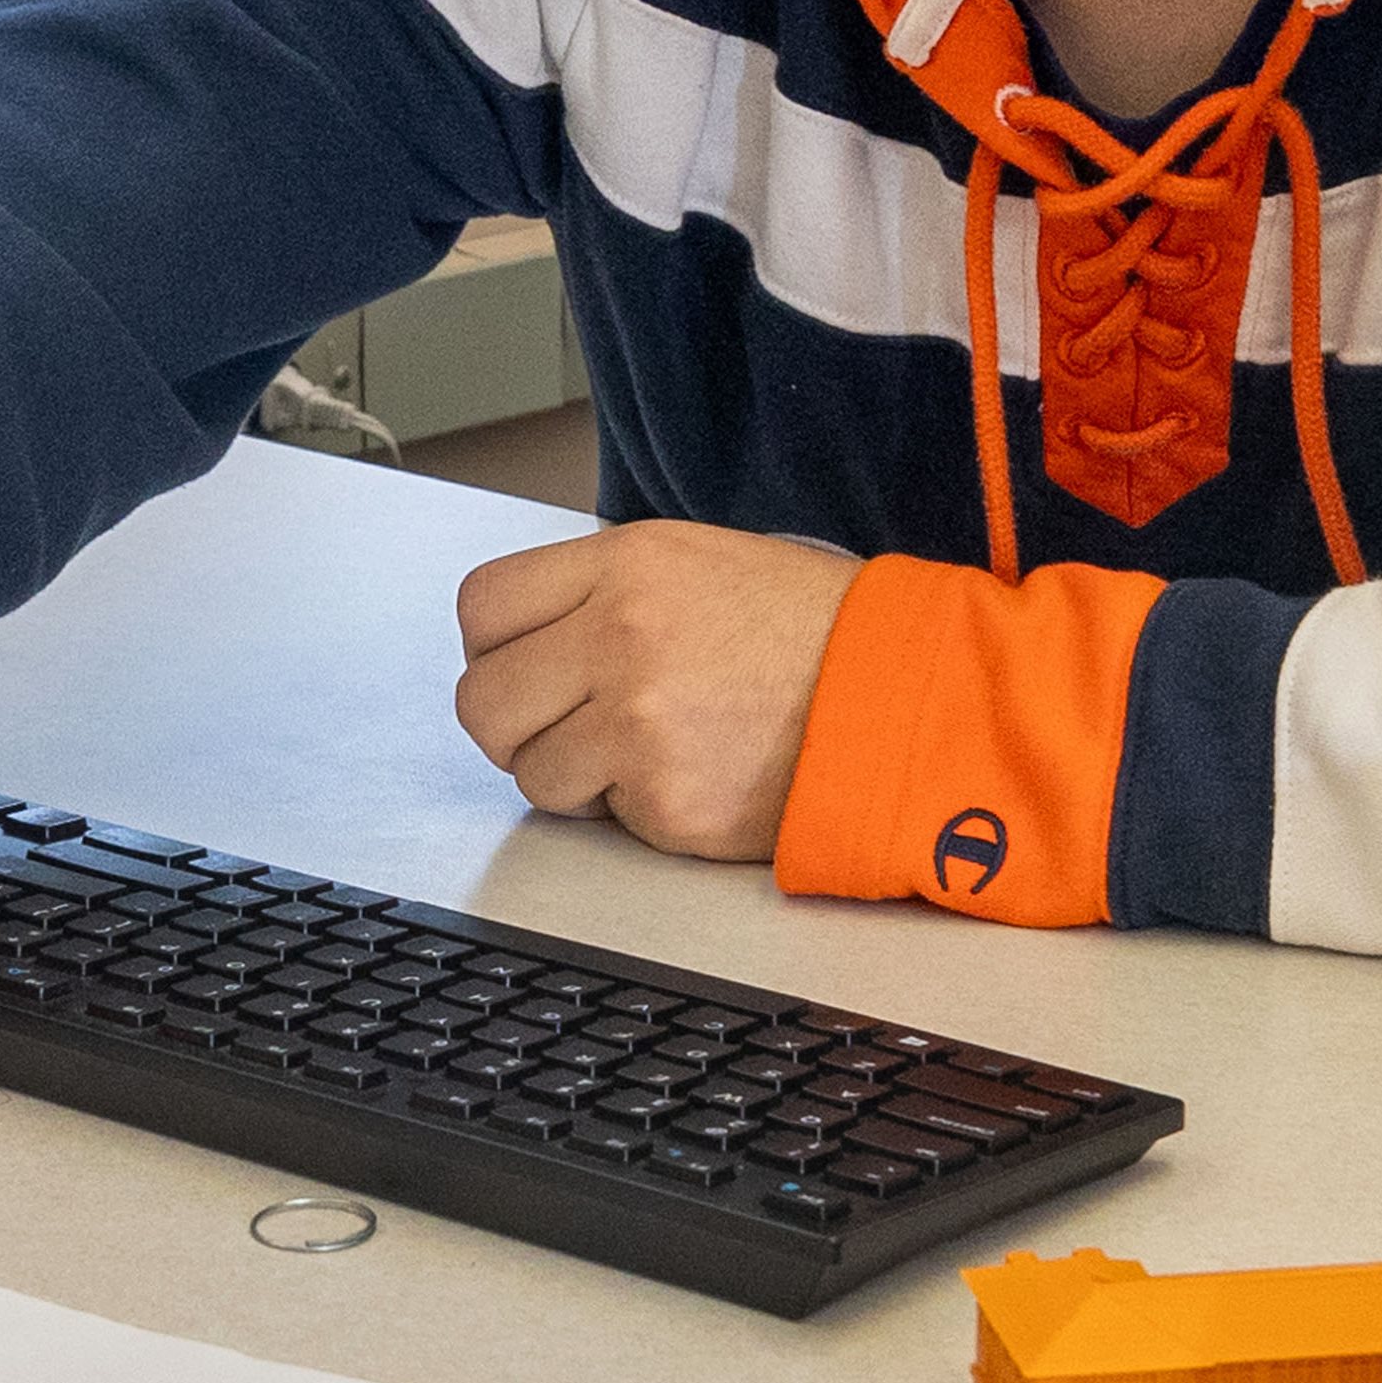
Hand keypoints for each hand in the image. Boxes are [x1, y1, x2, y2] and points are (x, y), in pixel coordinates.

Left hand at [451, 522, 861, 860]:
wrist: (899, 696)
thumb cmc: (808, 632)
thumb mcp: (698, 563)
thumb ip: (602, 592)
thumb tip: (525, 642)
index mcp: (624, 564)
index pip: (482, 608)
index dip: (493, 649)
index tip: (523, 668)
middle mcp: (620, 636)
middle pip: (484, 700)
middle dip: (515, 725)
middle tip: (566, 727)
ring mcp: (639, 723)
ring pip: (531, 772)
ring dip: (574, 776)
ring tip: (645, 753)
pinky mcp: (665, 799)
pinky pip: (602, 818)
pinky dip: (635, 810)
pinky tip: (694, 775)